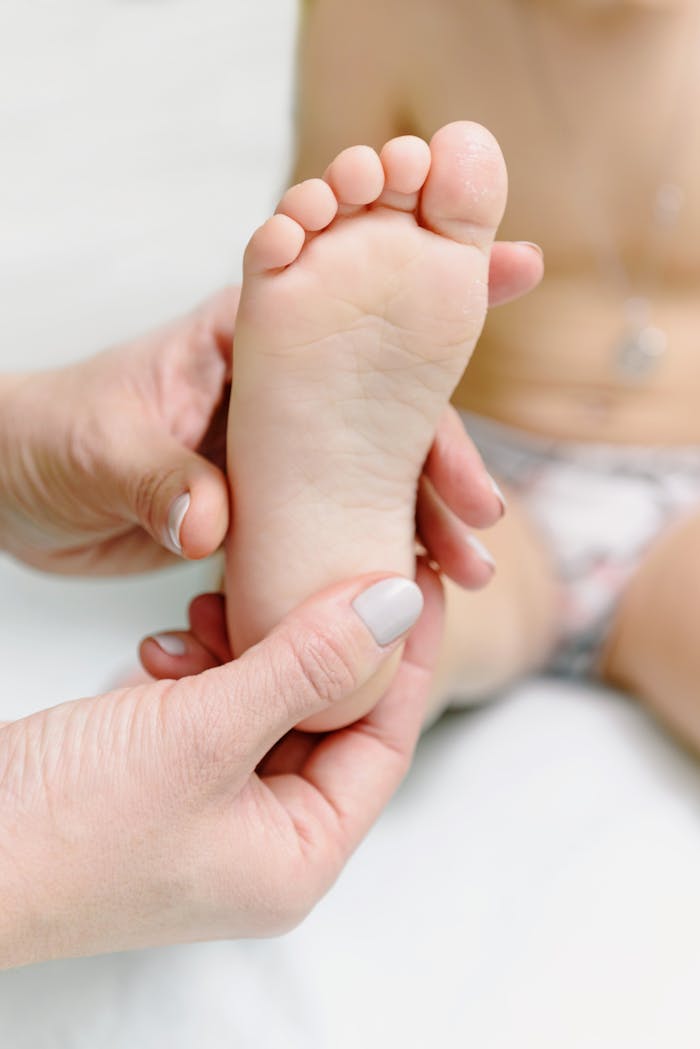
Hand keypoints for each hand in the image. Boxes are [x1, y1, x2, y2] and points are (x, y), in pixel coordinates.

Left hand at [0, 242, 539, 576]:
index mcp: (240, 338)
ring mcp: (274, 449)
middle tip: (486, 509)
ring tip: (464, 569)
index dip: (429, 283)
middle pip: (383, 402)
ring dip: (421, 516)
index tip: (509, 269)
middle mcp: (273, 389)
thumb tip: (213, 525)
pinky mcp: (265, 503)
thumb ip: (157, 479)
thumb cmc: (43, 438)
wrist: (12, 492)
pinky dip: (377, 546)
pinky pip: (336, 519)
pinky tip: (410, 580)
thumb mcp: (96, 449)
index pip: (348, 300)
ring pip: (370, 471)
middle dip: (445, 451)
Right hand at [0, 568, 441, 967]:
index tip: (414, 578)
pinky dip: (200, 669)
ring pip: (266, 705)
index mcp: (294, 857)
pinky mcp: (163, 780)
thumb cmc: (66, 824)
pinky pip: (212, 711)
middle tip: (326, 563)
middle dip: (318, 642)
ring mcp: (210, 810)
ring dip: (250, 648)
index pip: (382, 741)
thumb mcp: (204, 732)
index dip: (402, 656)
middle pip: (327, 719)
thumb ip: (306, 664)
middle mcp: (261, 841)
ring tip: (217, 605)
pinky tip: (166, 644)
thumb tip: (396, 605)